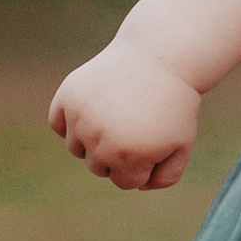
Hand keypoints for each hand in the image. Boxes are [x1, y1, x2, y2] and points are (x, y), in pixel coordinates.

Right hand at [48, 40, 202, 190]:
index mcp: (130, 157)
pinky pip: (58, 123)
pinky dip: (70, 120)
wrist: (160, 55)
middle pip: (98, 167)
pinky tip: (94, 106)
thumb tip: (137, 186)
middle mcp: (101, 140)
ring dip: (93, 138)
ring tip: (117, 112)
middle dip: (118, 153)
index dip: (143, 163)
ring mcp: (81, 117)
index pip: (124, 182)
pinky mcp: (68, 95)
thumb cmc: (173, 102)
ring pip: (76, 148)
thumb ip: (165, 177)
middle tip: (136, 123)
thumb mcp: (182, 143)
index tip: (155, 139)